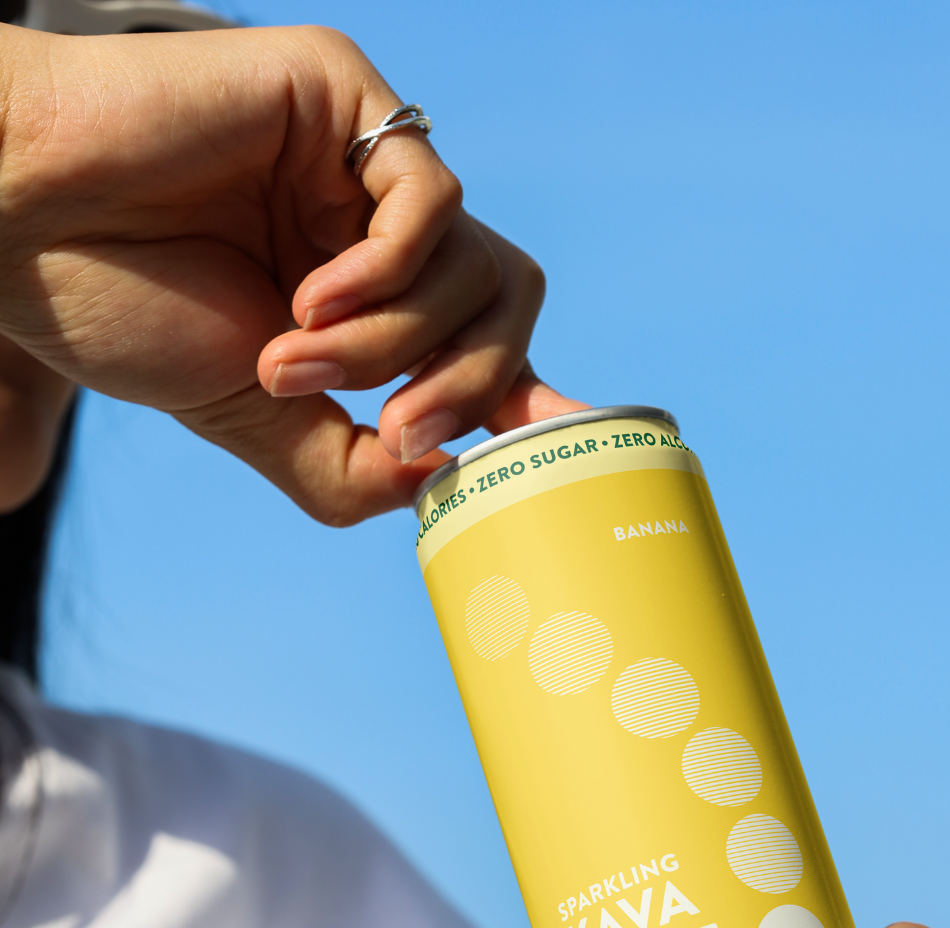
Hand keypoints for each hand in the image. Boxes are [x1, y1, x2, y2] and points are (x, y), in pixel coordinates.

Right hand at [0, 26, 585, 521]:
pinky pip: (431, 200)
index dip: (529, 393)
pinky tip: (309, 297)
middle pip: (507, 308)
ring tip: (293, 358)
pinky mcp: (344, 99)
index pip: (484, 342)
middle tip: (393, 429)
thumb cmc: (124, 309)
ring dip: (394, 342)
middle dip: (461, 388)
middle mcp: (377, 233)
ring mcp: (364, 165)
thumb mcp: (258, 420)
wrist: (18, 226)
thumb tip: (445, 473)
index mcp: (365, 301)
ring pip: (472, 267)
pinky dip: (386, 275)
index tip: (562, 443)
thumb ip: (353, 464)